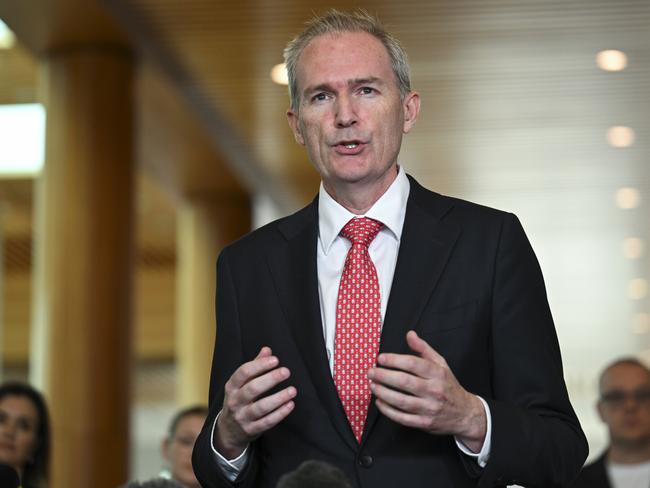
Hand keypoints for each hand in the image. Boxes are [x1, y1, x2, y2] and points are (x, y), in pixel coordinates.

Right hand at [215, 347, 296, 457]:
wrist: (228, 431)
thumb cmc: (238, 400)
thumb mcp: (241, 384)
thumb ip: (254, 366)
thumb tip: (267, 350)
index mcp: (232, 386)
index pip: (243, 372)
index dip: (259, 365)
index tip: (275, 360)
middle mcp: (235, 401)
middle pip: (252, 389)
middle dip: (270, 379)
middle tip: (286, 372)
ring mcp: (242, 417)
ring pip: (260, 407)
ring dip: (278, 398)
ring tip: (292, 390)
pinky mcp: (251, 430)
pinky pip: (267, 422)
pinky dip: (280, 413)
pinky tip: (290, 404)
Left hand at [367, 331, 485, 451]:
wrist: (465, 413)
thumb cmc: (448, 386)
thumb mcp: (441, 364)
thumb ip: (423, 349)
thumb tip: (410, 334)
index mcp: (437, 373)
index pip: (412, 364)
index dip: (394, 360)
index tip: (380, 359)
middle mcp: (434, 390)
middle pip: (404, 382)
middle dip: (383, 376)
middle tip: (371, 372)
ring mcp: (429, 408)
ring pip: (401, 401)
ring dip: (383, 393)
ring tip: (372, 385)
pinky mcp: (425, 423)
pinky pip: (402, 418)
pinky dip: (388, 410)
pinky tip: (379, 402)